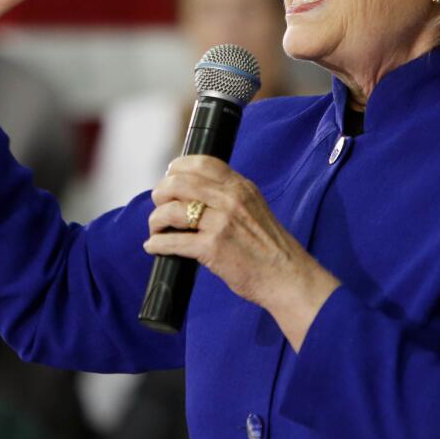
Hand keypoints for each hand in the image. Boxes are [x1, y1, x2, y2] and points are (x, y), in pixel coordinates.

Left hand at [144, 156, 339, 349]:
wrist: (286, 276)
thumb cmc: (269, 246)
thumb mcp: (254, 207)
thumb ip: (230, 196)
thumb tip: (196, 193)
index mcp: (240, 187)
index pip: (202, 163)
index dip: (178, 168)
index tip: (169, 177)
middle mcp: (230, 199)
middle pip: (179, 183)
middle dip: (161, 193)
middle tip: (159, 204)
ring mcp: (221, 223)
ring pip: (172, 211)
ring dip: (156, 219)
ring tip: (156, 228)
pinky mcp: (212, 248)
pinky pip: (173, 241)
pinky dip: (157, 243)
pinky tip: (153, 246)